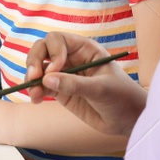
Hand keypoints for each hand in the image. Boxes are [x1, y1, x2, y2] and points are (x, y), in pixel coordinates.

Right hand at [24, 32, 146, 136]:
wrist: (129, 120)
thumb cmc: (122, 97)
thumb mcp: (101, 89)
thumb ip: (74, 84)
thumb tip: (46, 78)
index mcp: (84, 49)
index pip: (58, 40)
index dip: (52, 52)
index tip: (55, 69)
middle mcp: (71, 58)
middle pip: (42, 50)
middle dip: (34, 62)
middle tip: (33, 78)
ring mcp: (64, 74)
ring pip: (39, 68)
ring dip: (31, 79)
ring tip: (34, 94)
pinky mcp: (60, 91)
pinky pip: (41, 86)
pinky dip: (34, 91)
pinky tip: (36, 99)